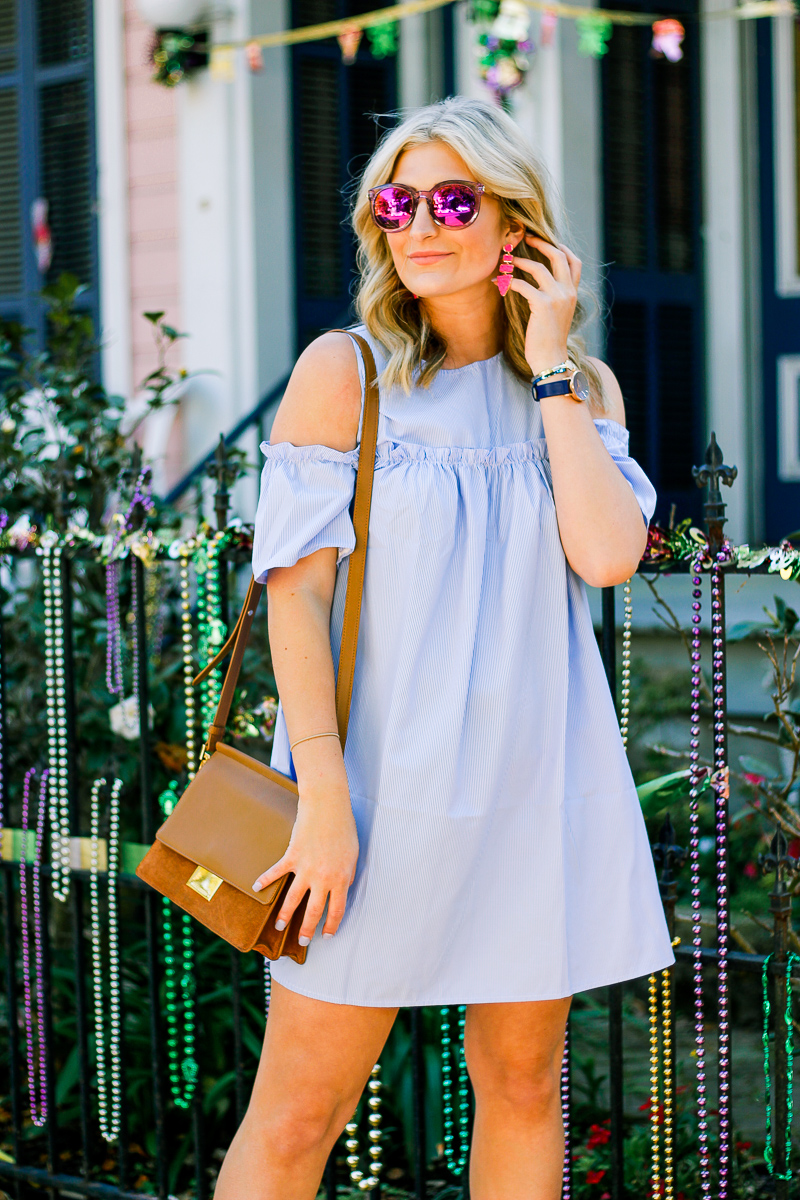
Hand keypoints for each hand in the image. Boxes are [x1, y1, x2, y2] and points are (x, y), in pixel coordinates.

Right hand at [251, 769, 358, 944]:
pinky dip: (265, 880)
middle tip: (303, 941)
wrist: (328, 806)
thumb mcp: (352, 856)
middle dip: (307, 930)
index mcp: (341, 879)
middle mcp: (323, 878)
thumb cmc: (344, 829)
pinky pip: (276, 873)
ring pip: (293, 900)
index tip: (327, 936)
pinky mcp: (292, 856)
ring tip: (279, 927)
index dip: (332, 926)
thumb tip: (342, 889)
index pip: (337, 910)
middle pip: (314, 911)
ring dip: (285, 915)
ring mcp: (306, 868)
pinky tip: (256, 888)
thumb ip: (346, 875)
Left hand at [498, 235, 581, 377]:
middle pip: (559, 256)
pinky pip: (523, 285)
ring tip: (508, 262)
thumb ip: (553, 297)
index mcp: (573, 293)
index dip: (562, 247)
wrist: (551, 359)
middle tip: (527, 239)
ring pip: (539, 268)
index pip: (574, 262)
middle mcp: (568, 292)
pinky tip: (499, 284)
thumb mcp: (557, 315)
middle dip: (541, 244)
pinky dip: (509, 282)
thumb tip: (538, 285)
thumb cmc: (549, 340)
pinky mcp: (543, 305)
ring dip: (520, 262)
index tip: (546, 241)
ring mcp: (557, 298)